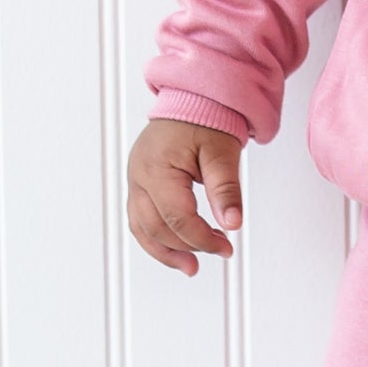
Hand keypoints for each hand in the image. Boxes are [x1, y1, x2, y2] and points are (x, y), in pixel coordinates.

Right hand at [127, 118, 243, 274]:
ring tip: (191, 266)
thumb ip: (226, 189)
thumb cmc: (204, 119)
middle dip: (187, 247)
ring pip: (142, 228)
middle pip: (156, 227)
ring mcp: (135, 181)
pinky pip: (140, 220)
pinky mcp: (139, 185)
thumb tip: (232, 223)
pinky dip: (157, 238)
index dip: (202, 238)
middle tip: (218, 252)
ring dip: (166, 251)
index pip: (177, 217)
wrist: (191, 99)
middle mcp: (139, 176)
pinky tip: (176, 250)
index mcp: (157, 167)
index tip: (226, 247)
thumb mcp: (222, 152)